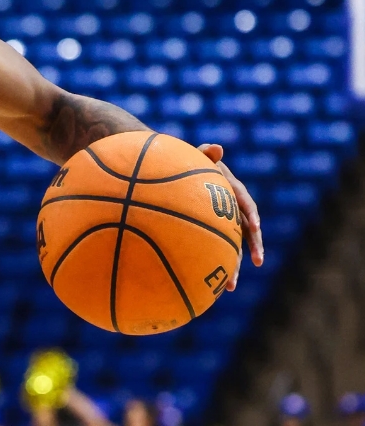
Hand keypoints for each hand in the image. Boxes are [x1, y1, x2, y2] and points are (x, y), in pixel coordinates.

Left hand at [198, 143, 263, 290]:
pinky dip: (214, 264)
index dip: (251, 213)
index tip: (255, 226)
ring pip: (233, 244)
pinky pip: (215, 248)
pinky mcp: (212, 231)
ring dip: (233, 265)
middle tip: (258, 262)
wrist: (174, 173)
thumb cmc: (184, 163)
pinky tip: (206, 284)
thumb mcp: (195, 156)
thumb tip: (217, 147)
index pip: (245, 201)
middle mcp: (231, 207)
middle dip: (253, 246)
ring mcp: (223, 220)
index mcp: (231, 188)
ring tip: (229, 286)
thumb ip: (205, 153)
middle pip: (245, 229)